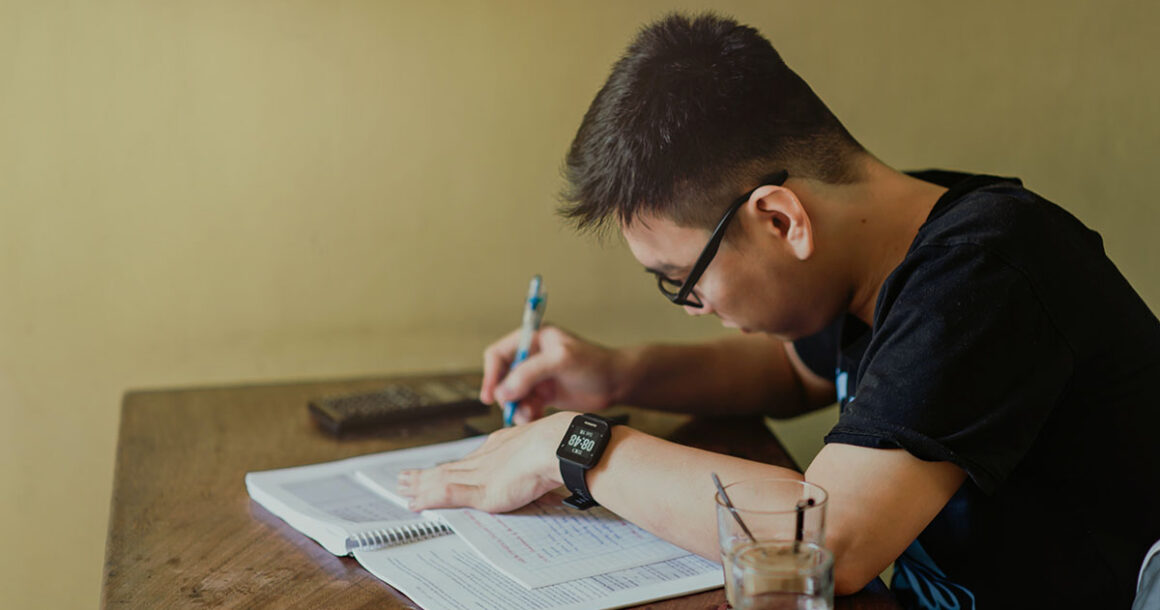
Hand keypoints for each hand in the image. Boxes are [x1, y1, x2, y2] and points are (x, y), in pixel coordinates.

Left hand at [397, 412, 573, 512]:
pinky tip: (414, 503)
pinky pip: (445, 493)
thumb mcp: (544, 455)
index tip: (439, 469)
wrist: (558, 447)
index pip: (469, 459)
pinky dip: (428, 498)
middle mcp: (485, 457)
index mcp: (501, 446)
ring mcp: (481, 473)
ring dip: (420, 485)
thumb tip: (544, 472)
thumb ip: (536, 463)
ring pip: (441, 478)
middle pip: (449, 467)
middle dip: (427, 474)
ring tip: (402, 487)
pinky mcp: (480, 489)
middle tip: (406, 477)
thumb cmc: (560, 449)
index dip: (451, 466)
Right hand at [481, 325, 625, 423]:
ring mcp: (537, 377)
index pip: (498, 354)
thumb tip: (503, 391)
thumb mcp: (560, 360)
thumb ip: (530, 373)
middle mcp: (532, 357)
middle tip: (514, 409)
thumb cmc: (594, 363)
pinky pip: (525, 406)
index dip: (491, 374)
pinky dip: (527, 414)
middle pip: (503, 378)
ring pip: (513, 395)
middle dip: (506, 395)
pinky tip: (535, 418)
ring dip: (517, 407)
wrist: (617, 383)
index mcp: (533, 339)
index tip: (490, 395)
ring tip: (529, 415)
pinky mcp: (545, 394)